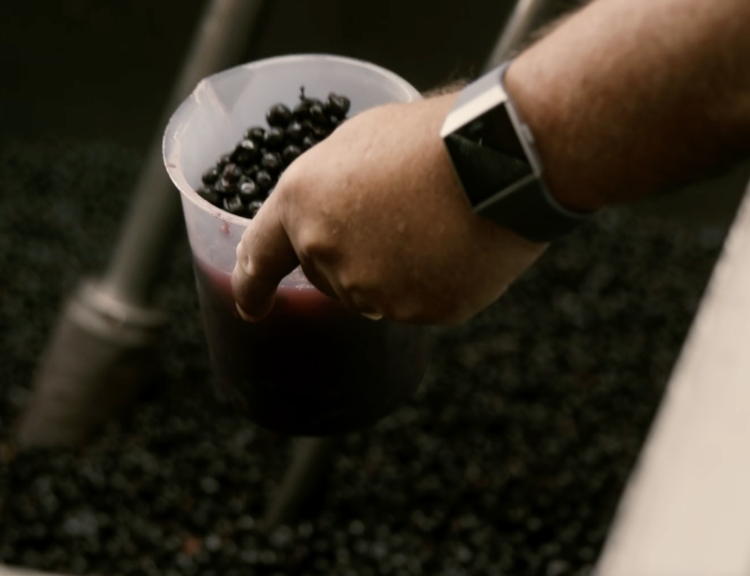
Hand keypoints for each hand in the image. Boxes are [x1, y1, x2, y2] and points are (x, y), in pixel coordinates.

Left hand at [231, 94, 547, 324]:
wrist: (498, 160)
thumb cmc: (431, 138)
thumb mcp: (359, 143)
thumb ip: (328, 191)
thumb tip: (335, 216)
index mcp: (302, 203)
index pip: (260, 256)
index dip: (251, 285)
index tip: (251, 307)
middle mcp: (326, 253)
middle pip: (328, 277)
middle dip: (353, 256)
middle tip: (399, 217)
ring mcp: (373, 289)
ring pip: (374, 295)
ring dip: (396, 271)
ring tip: (435, 225)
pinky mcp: (419, 311)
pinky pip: (419, 305)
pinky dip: (435, 283)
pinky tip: (456, 247)